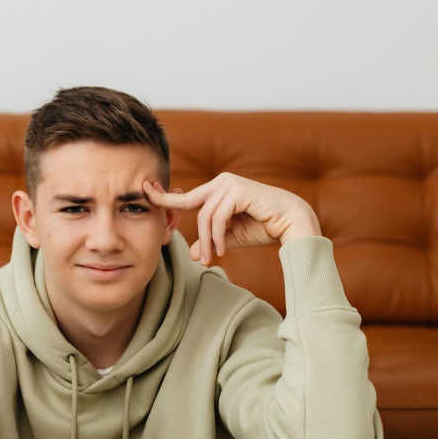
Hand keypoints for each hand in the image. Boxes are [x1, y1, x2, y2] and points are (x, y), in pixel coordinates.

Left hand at [143, 173, 320, 265]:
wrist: (293, 224)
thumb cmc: (264, 227)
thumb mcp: (231, 236)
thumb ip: (212, 241)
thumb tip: (194, 254)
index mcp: (218, 188)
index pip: (187, 195)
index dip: (165, 196)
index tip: (144, 192)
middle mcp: (222, 181)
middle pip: (192, 205)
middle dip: (193, 230)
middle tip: (202, 257)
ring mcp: (230, 183)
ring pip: (205, 215)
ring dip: (210, 240)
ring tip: (216, 256)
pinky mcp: (238, 190)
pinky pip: (217, 216)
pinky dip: (218, 235)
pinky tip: (224, 248)